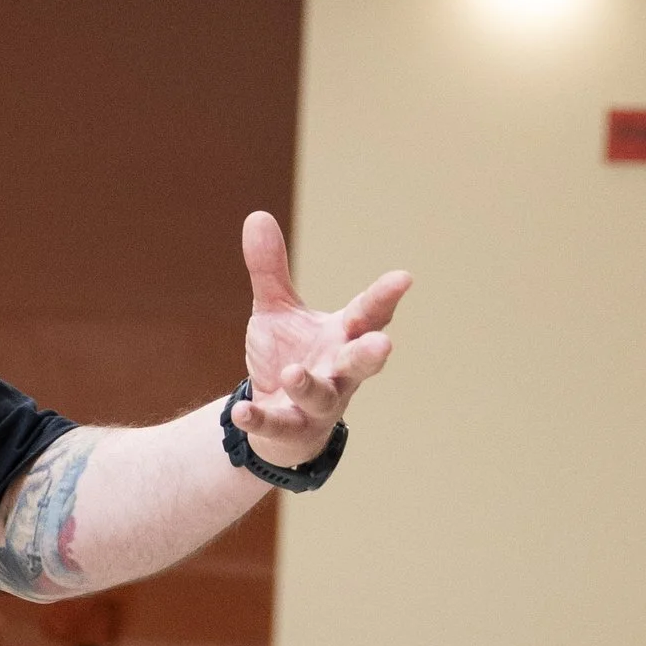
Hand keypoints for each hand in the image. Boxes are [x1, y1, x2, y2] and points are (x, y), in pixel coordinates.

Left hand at [235, 211, 408, 469]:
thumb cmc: (290, 358)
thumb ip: (271, 269)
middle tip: (383, 344)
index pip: (367, 314)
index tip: (403, 278)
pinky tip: (241, 412)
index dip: (385, 297)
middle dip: (371, 354)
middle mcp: (338, 372)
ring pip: (322, 398)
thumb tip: (257, 214)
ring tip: (293, 373)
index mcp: (341, 337)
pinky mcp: (290, 430)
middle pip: (361, 363)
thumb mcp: (277, 311)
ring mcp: (317, 406)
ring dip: (309, 386)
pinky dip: (259, 420)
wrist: (277, 424)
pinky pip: (276, 426)